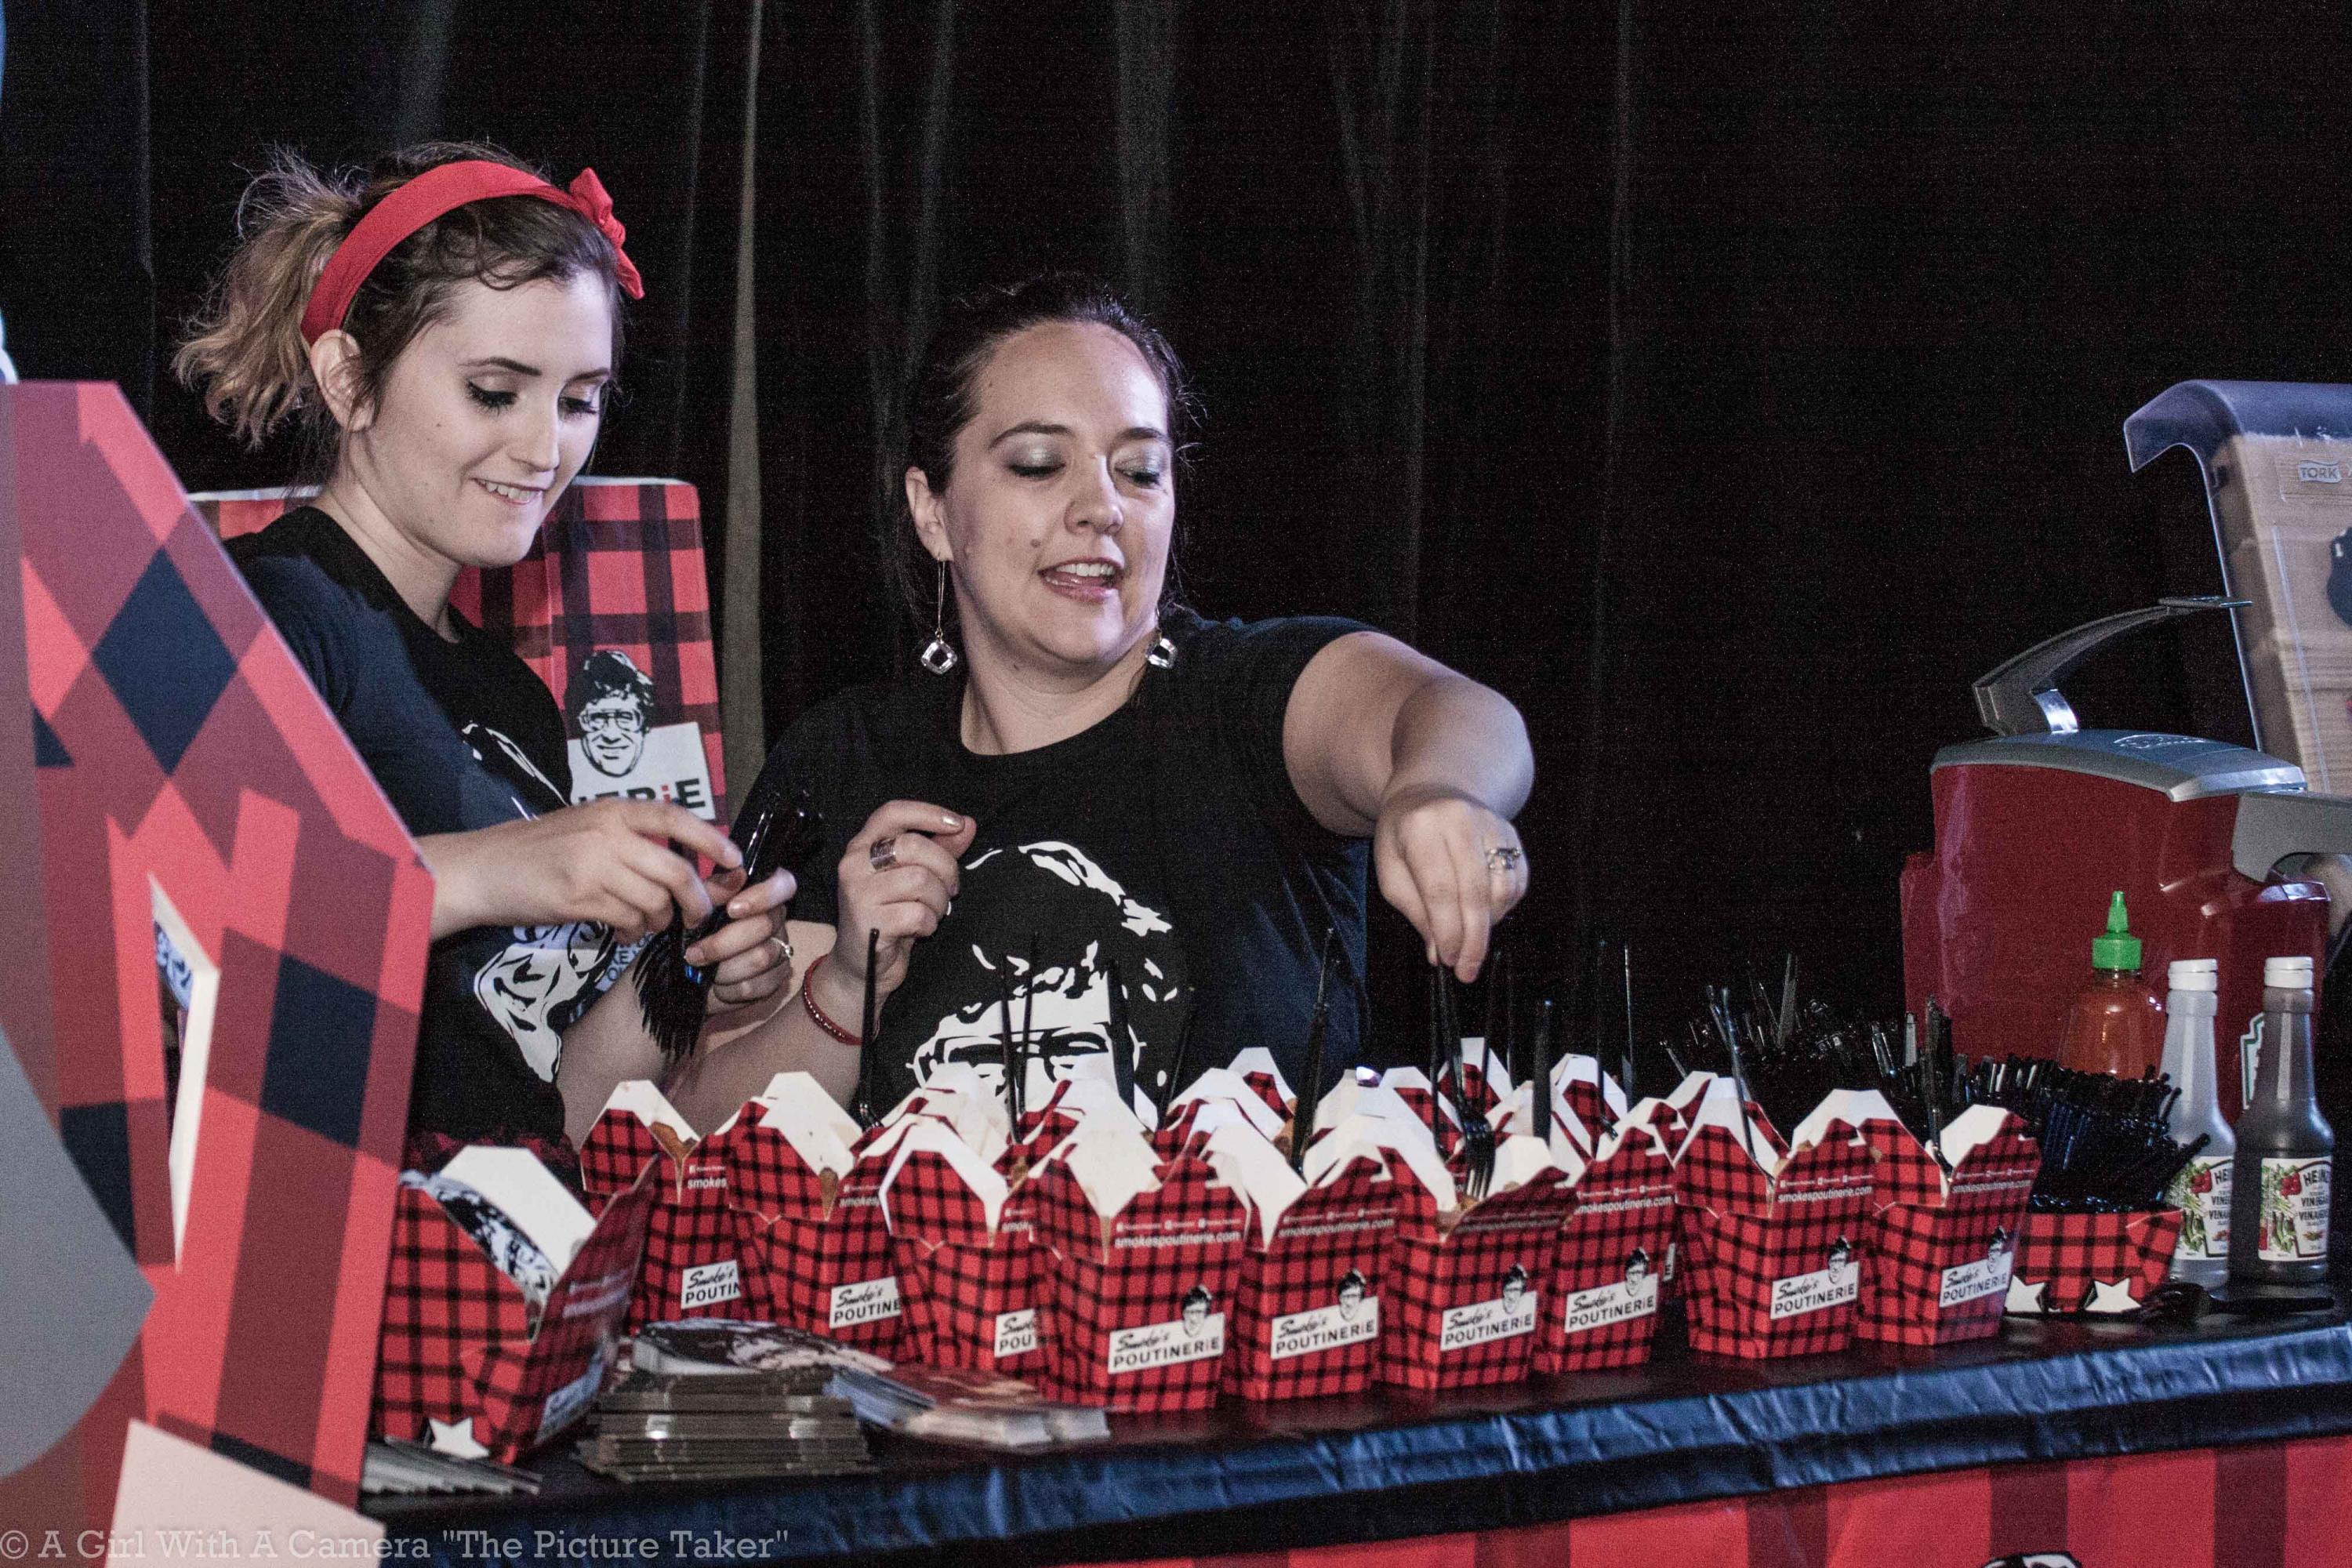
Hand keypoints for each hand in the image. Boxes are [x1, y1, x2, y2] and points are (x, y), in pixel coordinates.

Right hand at [419, 799, 743, 942]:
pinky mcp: (578, 898)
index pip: (675, 817)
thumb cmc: (539, 849)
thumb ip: (631, 838)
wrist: (484, 869)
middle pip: (676, 871)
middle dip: (697, 900)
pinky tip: (621, 930)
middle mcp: (606, 834)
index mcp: (612, 810)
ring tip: (644, 923)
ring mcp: (592, 866)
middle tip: (697, 916)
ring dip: (659, 920)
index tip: (735, 859)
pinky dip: (632, 931)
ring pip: (654, 901)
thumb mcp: (587, 827)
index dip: (712, 839)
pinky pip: (627, 920)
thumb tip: (686, 862)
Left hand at [688, 866, 797, 1011]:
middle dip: (724, 942)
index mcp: (761, 892)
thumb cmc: (690, 930)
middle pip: (765, 926)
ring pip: (761, 957)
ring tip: (700, 969)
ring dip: (724, 967)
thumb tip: (736, 876)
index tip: (731, 909)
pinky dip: (730, 988)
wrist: (682, 971)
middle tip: (694, 952)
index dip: (762, 896)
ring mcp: (780, 949)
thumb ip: (712, 891)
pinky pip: (758, 985)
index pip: (783, 885)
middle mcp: (776, 918)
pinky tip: (715, 985)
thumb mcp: (693, 906)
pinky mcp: (775, 979)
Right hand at [833, 799, 977, 1001]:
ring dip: (939, 900)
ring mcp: (857, 894)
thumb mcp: (913, 877)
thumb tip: (968, 824)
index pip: (892, 812)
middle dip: (945, 868)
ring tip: (932, 912)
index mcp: (862, 846)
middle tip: (951, 888)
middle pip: (914, 846)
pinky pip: (917, 914)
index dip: (928, 813)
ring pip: (919, 880)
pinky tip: (920, 930)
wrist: (861, 967)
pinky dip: (929, 923)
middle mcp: (853, 864)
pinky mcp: (867, 923)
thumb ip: (940, 849)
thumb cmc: (890, 915)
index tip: (958, 824)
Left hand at [1372, 784, 1528, 982]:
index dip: (1447, 931)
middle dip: (1472, 939)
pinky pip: (1517, 880)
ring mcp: (1491, 823)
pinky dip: (1504, 908)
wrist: (1431, 792)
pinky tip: (1486, 918)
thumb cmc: (1404, 837)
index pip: (1440, 890)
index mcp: (1422, 828)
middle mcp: (1460, 820)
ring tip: (1472, 942)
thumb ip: (1415, 911)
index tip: (1447, 961)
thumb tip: (1439, 952)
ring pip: (1502, 889)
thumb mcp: (1392, 871)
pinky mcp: (1511, 831)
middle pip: (1475, 893)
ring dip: (1489, 926)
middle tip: (1467, 970)